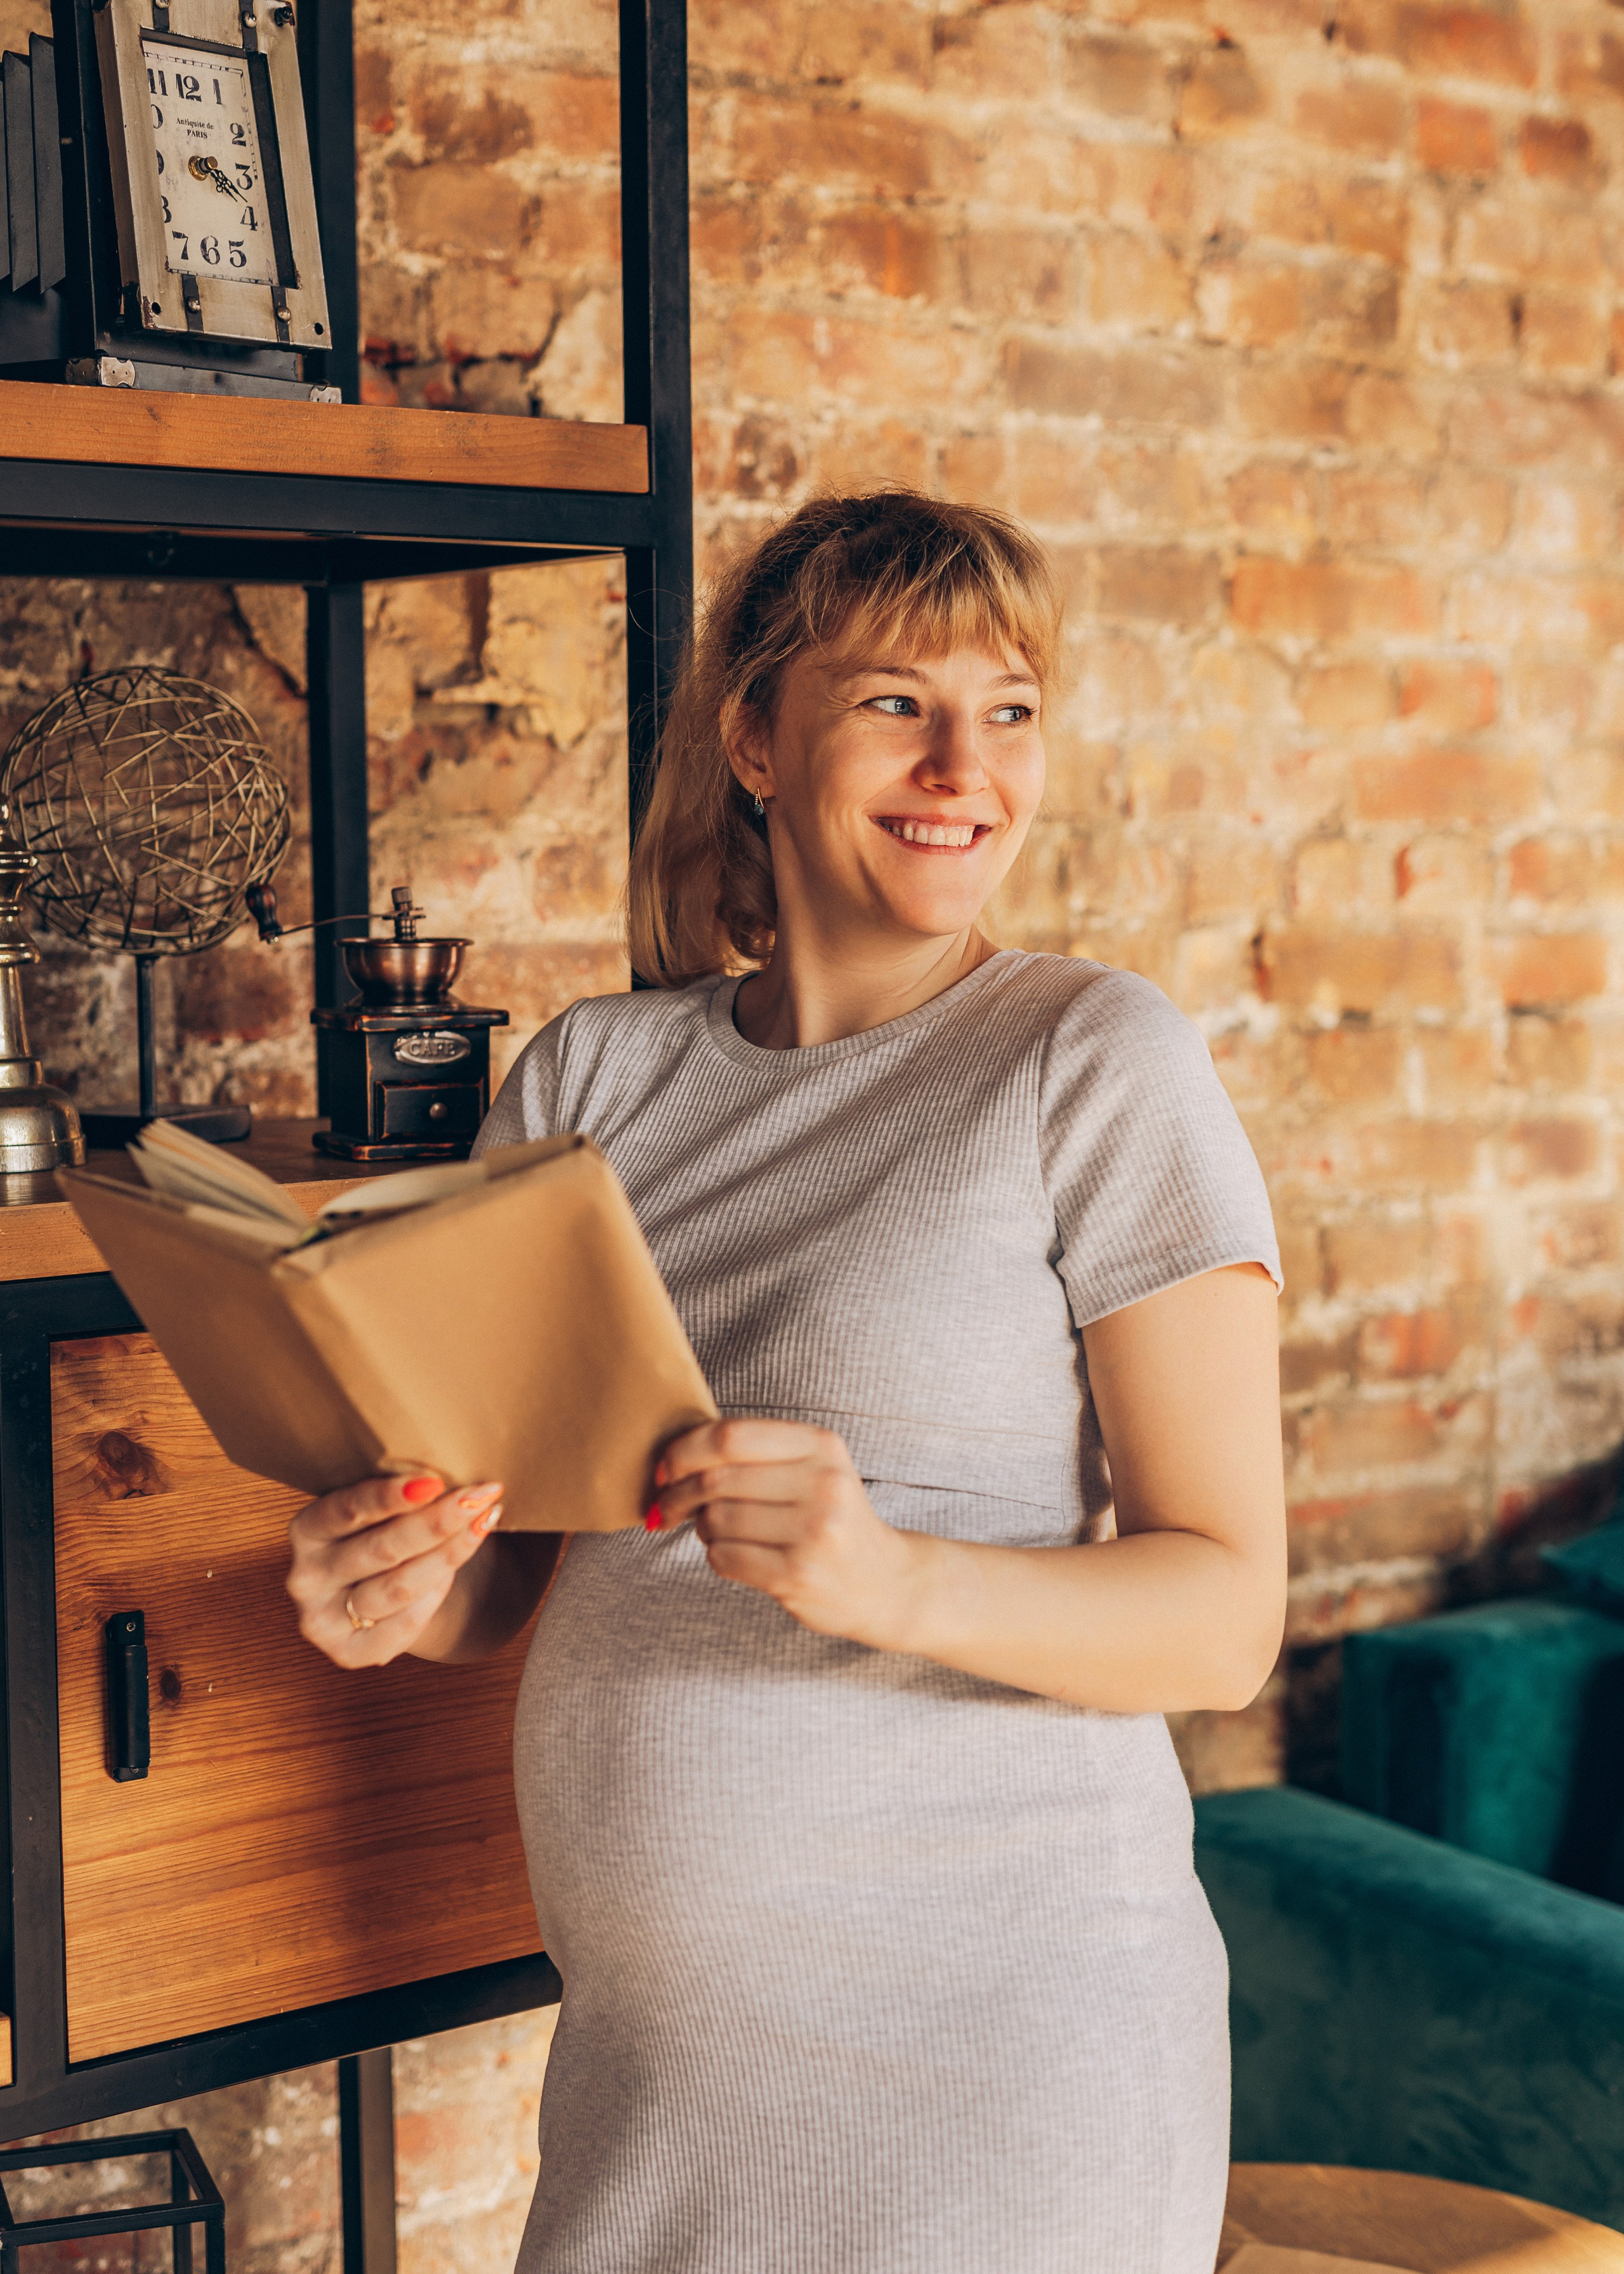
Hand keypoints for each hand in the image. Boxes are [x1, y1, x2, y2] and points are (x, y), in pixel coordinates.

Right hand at [286, 1473, 503, 1666]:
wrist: (378, 1592)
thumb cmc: (381, 1536)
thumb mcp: (377, 1510)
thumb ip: (399, 1496)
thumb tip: (451, 1479)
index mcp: (306, 1530)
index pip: (346, 1509)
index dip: (389, 1496)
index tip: (435, 1482)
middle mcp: (306, 1577)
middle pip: (381, 1549)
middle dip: (437, 1521)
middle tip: (481, 1496)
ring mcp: (322, 1620)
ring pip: (398, 1588)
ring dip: (449, 1554)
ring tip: (484, 1523)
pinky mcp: (347, 1653)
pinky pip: (404, 1624)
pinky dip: (436, 1594)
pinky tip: (456, 1569)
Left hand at [651, 1419, 922, 1647]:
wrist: (885, 1582)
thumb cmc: (831, 1521)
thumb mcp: (812, 1470)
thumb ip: (756, 1454)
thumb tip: (670, 1460)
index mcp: (821, 1445)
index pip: (730, 1435)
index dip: (683, 1450)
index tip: (665, 1469)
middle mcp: (822, 1483)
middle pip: (716, 1478)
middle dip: (678, 1493)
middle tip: (668, 1506)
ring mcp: (814, 1530)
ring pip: (716, 1519)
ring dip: (701, 1528)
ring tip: (718, 1532)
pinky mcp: (799, 1573)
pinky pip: (724, 1558)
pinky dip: (716, 1557)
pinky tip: (735, 1556)